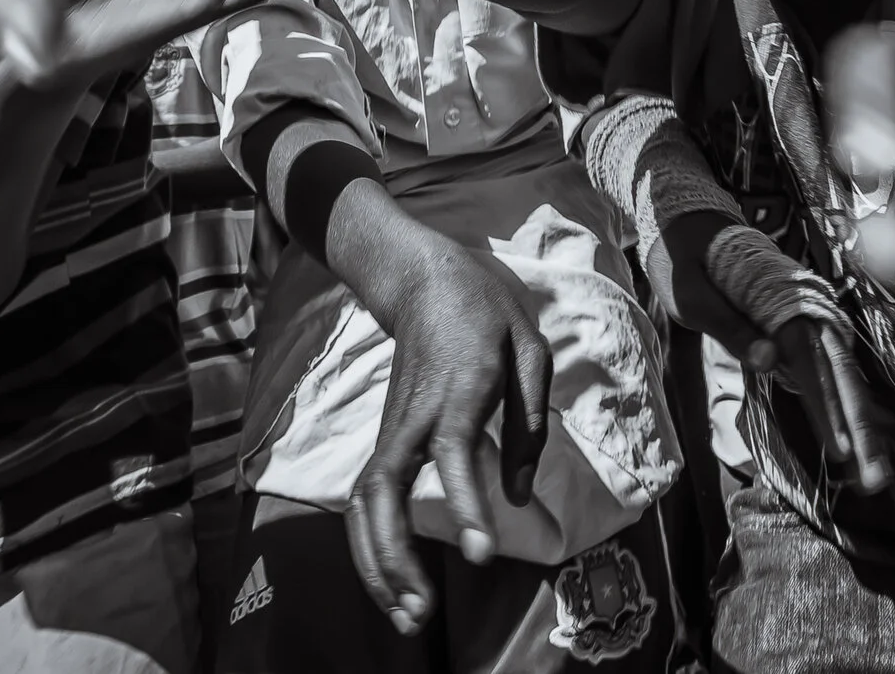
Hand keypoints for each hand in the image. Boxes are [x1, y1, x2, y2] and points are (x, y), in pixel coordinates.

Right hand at [345, 217, 551, 636]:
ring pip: (365, 501)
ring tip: (406, 615)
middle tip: (420, 612)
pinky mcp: (386, 438)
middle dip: (394, 555)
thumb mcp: (529, 349)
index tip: (478, 552)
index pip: (454, 452)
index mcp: (459, 388)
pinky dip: (373, 544)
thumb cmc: (485, 314)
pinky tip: (394, 584)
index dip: (465, 502)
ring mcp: (393, 428)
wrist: (424, 279)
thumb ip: (529, 424)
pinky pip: (369, 498)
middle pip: (384, 490)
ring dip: (377, 562)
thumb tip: (518, 497)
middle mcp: (415, 415)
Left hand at [662, 211, 891, 495]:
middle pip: (841, 376)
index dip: (831, 410)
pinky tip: (853, 438)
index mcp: (782, 305)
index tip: (845, 453)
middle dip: (860, 429)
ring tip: (872, 473)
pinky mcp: (802, 329)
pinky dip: (845, 405)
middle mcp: (806, 312)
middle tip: (876, 482)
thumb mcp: (695, 296)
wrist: (694, 223)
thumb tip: (770, 363)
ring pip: (843, 376)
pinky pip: (831, 371)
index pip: (812, 365)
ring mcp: (808, 320)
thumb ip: (733, 329)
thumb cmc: (687, 260)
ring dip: (858, 423)